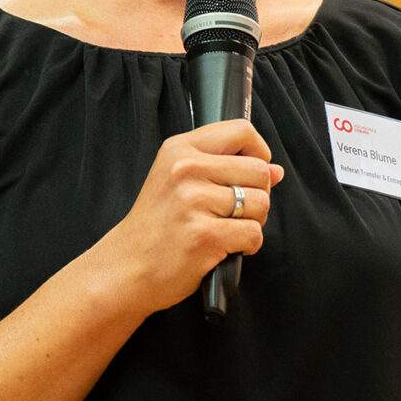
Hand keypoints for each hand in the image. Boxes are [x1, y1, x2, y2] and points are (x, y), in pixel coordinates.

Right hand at [95, 120, 280, 312]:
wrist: (124, 269)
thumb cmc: (155, 228)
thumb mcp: (178, 183)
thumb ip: (226, 169)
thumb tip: (276, 170)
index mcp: (179, 150)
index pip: (242, 131)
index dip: (259, 152)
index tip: (251, 173)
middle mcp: (186, 170)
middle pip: (259, 170)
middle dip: (257, 195)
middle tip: (232, 213)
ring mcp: (194, 202)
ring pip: (261, 203)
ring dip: (252, 222)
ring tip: (224, 230)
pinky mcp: (205, 235)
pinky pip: (254, 234)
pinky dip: (247, 246)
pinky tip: (223, 248)